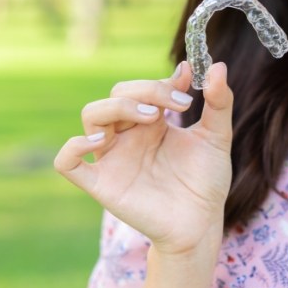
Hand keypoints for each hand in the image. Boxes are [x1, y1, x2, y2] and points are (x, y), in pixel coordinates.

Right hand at [54, 61, 233, 254]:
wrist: (202, 223)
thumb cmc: (206, 181)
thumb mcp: (217, 137)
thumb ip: (218, 102)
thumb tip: (217, 65)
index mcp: (151, 123)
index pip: (141, 88)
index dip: (162, 82)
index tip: (188, 84)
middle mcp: (129, 136)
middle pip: (116, 95)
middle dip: (146, 91)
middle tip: (179, 107)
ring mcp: (114, 158)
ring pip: (91, 116)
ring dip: (117, 108)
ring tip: (149, 117)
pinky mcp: (102, 184)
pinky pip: (68, 163)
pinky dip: (73, 147)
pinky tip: (100, 141)